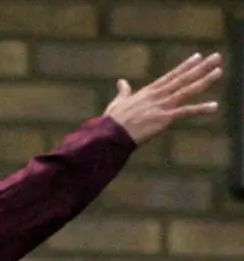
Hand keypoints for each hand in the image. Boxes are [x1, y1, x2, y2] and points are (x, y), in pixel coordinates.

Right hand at [103, 52, 222, 144]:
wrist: (110, 135)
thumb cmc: (111, 122)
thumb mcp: (117, 103)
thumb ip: (124, 92)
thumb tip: (121, 82)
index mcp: (149, 91)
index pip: (171, 75)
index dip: (186, 66)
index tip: (198, 56)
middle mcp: (158, 94)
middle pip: (183, 78)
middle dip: (201, 67)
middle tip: (217, 57)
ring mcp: (163, 105)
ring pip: (188, 90)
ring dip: (205, 80)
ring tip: (219, 71)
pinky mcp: (165, 117)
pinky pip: (186, 112)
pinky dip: (201, 109)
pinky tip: (214, 106)